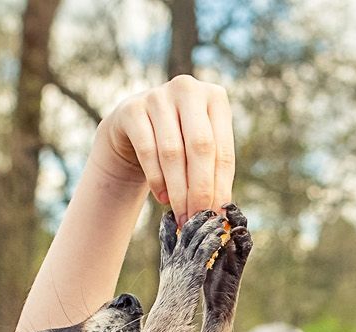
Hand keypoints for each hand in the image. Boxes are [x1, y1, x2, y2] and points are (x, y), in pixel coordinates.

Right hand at [95, 74, 234, 220]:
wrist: (134, 127)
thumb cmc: (178, 141)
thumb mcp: (200, 150)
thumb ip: (213, 173)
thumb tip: (221, 212)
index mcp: (215, 97)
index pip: (223, 150)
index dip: (221, 187)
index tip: (218, 216)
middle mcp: (188, 89)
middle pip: (200, 147)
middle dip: (200, 189)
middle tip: (198, 218)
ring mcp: (158, 96)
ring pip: (172, 152)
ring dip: (177, 190)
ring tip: (181, 214)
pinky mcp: (132, 109)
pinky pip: (147, 151)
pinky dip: (156, 179)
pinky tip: (162, 197)